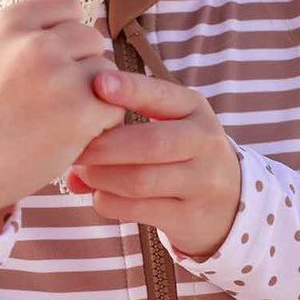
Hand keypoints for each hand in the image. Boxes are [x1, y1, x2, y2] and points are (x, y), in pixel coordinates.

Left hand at [64, 69, 241, 260]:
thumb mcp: (169, 126)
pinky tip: (99, 195)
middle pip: (149, 143)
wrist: (229, 202)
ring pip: (140, 180)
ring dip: (101, 177)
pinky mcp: (189, 217)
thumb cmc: (181, 153)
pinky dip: (109, 202)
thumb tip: (70, 150)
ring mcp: (201, 182)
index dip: (131, 88)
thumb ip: (124, 127)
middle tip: (75, 149)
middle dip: (104, 146)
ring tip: (82, 172)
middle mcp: (204, 142)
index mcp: (194, 108)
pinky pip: (138, 209)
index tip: (98, 82)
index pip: (162, 95)